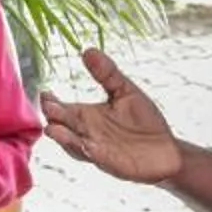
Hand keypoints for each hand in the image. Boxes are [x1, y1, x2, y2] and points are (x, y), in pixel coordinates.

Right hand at [40, 49, 182, 184]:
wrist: (166, 151)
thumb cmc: (145, 122)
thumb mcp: (126, 91)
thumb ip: (107, 74)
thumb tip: (88, 50)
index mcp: (88, 115)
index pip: (63, 108)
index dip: (51, 102)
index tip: (45, 93)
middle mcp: (87, 132)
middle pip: (63, 124)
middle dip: (55, 116)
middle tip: (48, 106)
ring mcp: (96, 147)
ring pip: (72, 143)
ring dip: (64, 137)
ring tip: (53, 129)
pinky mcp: (108, 161)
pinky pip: (93, 157)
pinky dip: (87, 151)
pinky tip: (83, 144)